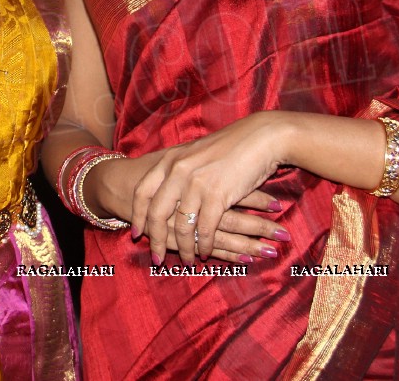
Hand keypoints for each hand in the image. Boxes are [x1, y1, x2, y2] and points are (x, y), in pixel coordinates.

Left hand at [130, 112, 289, 264]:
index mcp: (169, 160)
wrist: (261, 138)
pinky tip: (205, 253)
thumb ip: (178, 168)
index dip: (138, 215)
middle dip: (156, 239)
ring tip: (186, 260)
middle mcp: (177, 171)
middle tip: (157, 258)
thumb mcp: (194, 153)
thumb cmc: (230, 146)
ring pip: (182, 225)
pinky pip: (205, 229)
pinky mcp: (217, 195)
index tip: (137, 233)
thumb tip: (166, 190)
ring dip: (184, 248)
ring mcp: (196, 183)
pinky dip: (204, 245)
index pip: (142, 192)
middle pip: (157, 213)